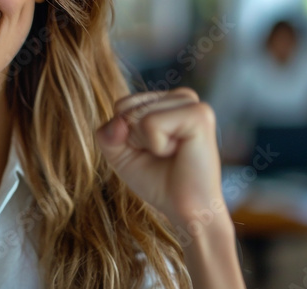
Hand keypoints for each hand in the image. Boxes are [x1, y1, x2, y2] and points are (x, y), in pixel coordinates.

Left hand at [95, 88, 223, 225]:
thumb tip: (119, 122)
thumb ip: (107, 133)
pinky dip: (157, 145)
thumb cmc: (158, 181)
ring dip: (147, 143)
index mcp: (168, 101)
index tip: (152, 151)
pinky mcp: (199, 115)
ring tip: (172, 154)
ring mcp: (193, 104)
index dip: (126, 135)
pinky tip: (179, 152)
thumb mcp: (121, 154)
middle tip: (163, 155)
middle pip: (126, 107)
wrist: (187, 210)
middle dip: (134, 139)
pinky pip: (151, 123)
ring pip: (137, 114)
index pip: (122, 104)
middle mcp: (182, 97)